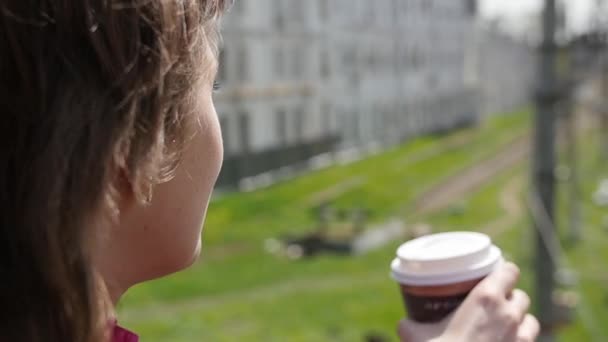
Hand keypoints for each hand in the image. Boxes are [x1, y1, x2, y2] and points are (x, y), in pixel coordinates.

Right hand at [397, 262, 539, 341]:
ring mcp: (520, 338)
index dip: (504, 271)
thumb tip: (403, 324)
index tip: (494, 275)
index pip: (509, 271)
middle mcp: (508, 314)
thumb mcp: (416, 337)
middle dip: (510, 298)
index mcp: (486, 298)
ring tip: (505, 326)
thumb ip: (410, 326)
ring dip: (520, 321)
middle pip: (521, 296)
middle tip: (494, 303)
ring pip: (531, 321)